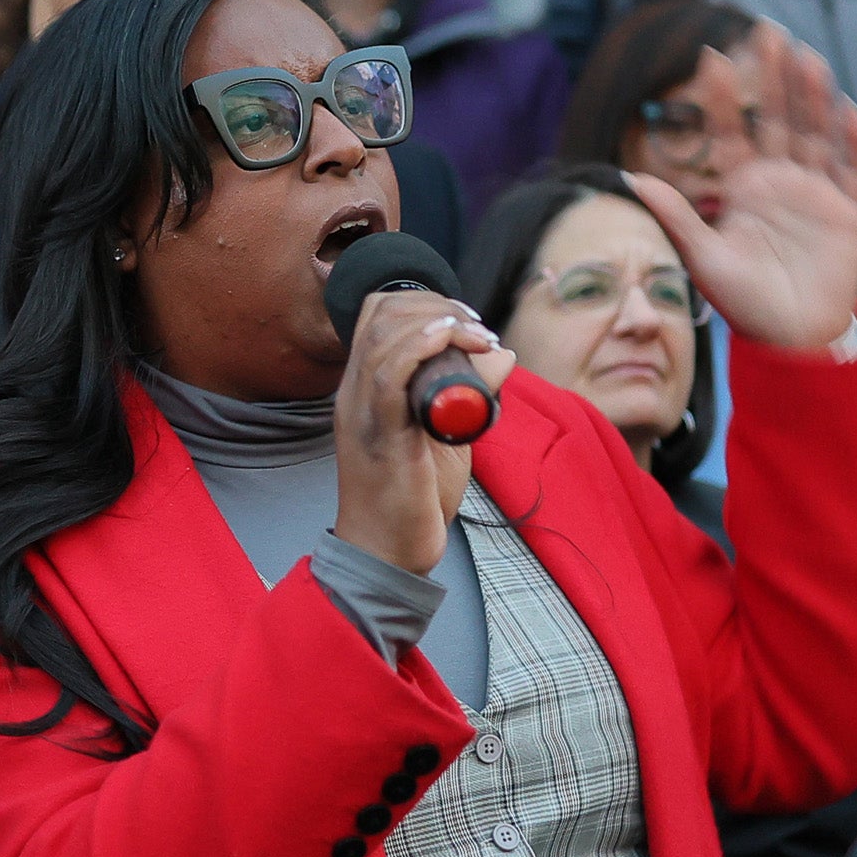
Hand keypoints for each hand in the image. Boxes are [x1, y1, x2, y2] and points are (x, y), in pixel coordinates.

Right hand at [328, 288, 504, 580]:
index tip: (467, 320)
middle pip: (382, 314)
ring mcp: (363, 412)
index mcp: (365, 388)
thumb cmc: (413, 499)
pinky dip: (420, 346)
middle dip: (435, 304)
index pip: (377, 314)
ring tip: (476, 334)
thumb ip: (470, 395)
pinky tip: (450, 338)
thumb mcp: (449, 435)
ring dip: (436, 320)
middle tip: (477, 327)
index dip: (423, 300)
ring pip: (383, 336)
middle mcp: (355, 392)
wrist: (387, 555)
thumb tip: (501, 353)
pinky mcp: (380, 435)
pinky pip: (389, 374)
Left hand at [625, 26, 856, 351]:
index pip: (733, 131)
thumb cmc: (744, 302)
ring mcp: (818, 194)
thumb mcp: (701, 258)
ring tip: (807, 58)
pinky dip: (856, 145)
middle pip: (780, 118)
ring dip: (814, 97)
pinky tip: (850, 112)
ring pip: (818, 134)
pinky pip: (856, 172)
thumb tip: (630, 176)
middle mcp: (781, 181)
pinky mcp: (850, 214)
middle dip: (775, 77)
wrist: (791, 340)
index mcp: (743, 187)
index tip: (712, 55)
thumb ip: (675, 216)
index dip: (725, 95)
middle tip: (768, 31)